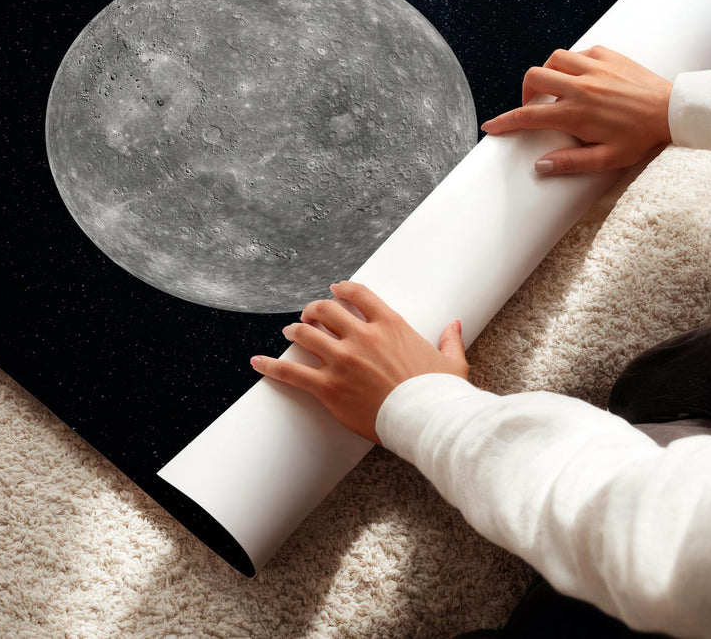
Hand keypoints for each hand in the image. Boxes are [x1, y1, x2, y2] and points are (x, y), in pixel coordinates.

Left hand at [250, 280, 467, 443]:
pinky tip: (256, 362)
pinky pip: (292, 373)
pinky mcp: (328, 387)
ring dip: (295, 331)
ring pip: (306, 335)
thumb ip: (449, 340)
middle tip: (308, 315)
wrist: (428, 421)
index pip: (358, 295)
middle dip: (313, 310)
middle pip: (326, 311)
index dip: (342, 290)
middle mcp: (362, 336)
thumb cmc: (440, 394)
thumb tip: (454, 325)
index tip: (334, 290)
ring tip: (289, 332)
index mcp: (390, 325)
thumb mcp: (451, 363)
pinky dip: (271, 366)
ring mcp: (342, 361)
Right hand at [480, 45, 671, 174]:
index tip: (491, 126)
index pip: (528, 116)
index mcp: (576, 113)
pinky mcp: (608, 55)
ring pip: (553, 59)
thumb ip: (571, 163)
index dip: (504, 122)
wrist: (673, 111)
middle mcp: (580, 86)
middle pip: (534, 78)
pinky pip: (579, 52)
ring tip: (556, 88)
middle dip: (525, 92)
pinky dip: (573, 63)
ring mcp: (594, 67)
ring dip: (548, 73)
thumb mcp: (608, 159)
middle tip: (533, 106)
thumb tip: (540, 166)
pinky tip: (581, 76)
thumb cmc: (642, 137)